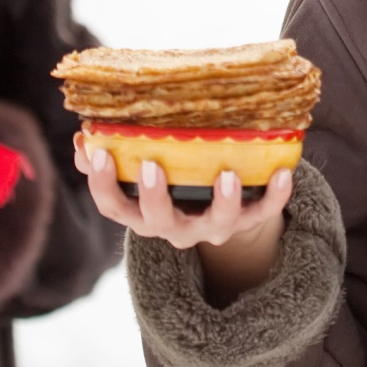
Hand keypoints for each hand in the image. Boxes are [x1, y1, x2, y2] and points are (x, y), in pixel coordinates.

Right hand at [72, 132, 292, 249]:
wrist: (223, 210)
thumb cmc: (176, 181)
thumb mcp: (145, 174)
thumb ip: (115, 158)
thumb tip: (83, 138)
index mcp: (145, 214)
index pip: (114, 207)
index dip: (102, 184)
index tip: (98, 154)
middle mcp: (176, 228)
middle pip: (159, 222)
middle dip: (154, 196)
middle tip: (151, 166)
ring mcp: (213, 228)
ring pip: (217, 224)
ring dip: (222, 201)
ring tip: (228, 174)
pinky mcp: (247, 221)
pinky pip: (263, 213)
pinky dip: (275, 196)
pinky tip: (284, 172)